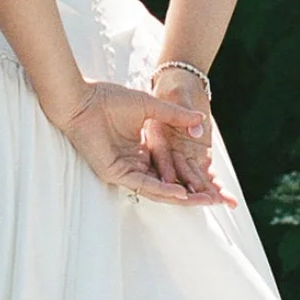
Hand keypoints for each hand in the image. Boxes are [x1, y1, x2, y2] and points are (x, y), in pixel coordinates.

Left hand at [57, 80, 226, 205]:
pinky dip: (162, 189)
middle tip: (216, 199)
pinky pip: (143, 185)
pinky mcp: (116, 172)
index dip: (192, 174)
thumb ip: (174, 116)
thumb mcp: (150, 107)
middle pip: (169, 183)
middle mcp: (135, 163)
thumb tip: (200, 119)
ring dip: (182, 195)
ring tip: (205, 200)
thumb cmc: (110, 99)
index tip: (214, 180)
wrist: (82, 99)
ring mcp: (126, 170)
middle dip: (193, 192)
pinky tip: (179, 193)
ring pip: (158, 189)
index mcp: (142, 149)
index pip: (171, 168)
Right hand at [142, 66, 236, 207]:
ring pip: (192, 178)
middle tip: (204, 199)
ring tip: (221, 201)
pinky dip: (217, 186)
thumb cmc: (175, 85)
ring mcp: (182, 155)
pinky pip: (206, 174)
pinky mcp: (197, 156)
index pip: (160, 158)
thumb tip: (196, 131)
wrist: (184, 83)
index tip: (178, 187)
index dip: (168, 172)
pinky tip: (228, 198)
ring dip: (206, 191)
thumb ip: (182, 111)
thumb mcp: (177, 92)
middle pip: (176, 174)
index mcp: (155, 136)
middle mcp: (167, 150)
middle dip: (190, 189)